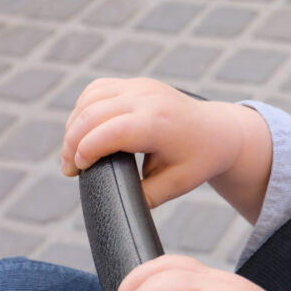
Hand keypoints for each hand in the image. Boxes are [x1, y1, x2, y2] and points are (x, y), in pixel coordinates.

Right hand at [62, 78, 271, 220]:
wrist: (221, 130)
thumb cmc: (200, 158)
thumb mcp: (177, 184)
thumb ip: (145, 196)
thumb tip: (117, 207)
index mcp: (159, 123)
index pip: (110, 131)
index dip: (86, 149)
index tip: (77, 171)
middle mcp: (148, 98)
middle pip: (93, 113)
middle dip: (72, 143)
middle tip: (70, 170)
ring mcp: (141, 87)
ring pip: (90, 98)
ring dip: (74, 125)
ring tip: (74, 153)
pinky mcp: (136, 83)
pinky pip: (98, 89)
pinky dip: (84, 108)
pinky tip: (83, 129)